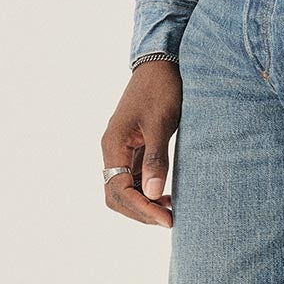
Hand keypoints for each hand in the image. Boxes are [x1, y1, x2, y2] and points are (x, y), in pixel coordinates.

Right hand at [102, 58, 181, 227]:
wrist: (161, 64)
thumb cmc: (161, 89)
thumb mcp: (161, 124)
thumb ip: (156, 159)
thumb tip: (152, 194)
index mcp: (113, 144)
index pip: (119, 190)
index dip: (142, 209)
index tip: (167, 218)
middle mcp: (112, 149)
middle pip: (116, 195)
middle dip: (140, 211)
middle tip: (169, 219)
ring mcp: (122, 149)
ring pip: (125, 188)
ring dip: (144, 203)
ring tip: (170, 211)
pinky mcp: (134, 147)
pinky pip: (134, 177)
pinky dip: (147, 190)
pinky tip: (166, 194)